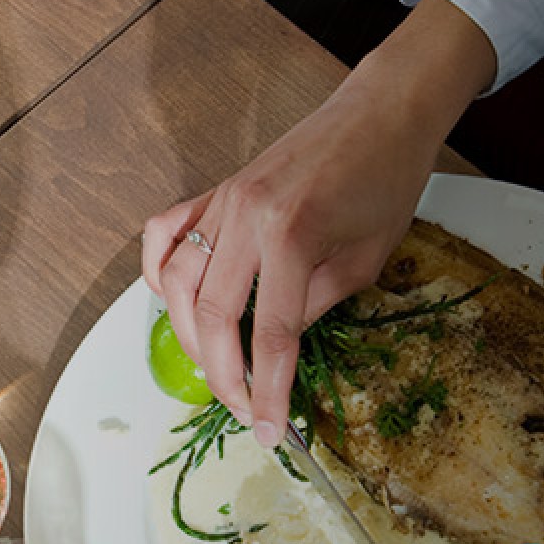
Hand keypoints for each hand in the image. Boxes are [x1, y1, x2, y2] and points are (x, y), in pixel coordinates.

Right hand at [141, 0, 494, 446]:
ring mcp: (220, 201)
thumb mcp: (365, 259)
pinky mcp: (211, 192)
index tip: (272, 431)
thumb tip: (274, 351)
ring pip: (176, 284)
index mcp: (291, 233)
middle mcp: (243, 217)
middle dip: (224, 376)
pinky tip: (176, 305)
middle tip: (245, 410)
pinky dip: (159, 275)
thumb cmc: (385, 180)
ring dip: (191, 338)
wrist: (381, 112)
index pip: (271, 334)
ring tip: (217, 369)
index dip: (269, 391)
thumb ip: (312, 305)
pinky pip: (163, 237)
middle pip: (212, 316)